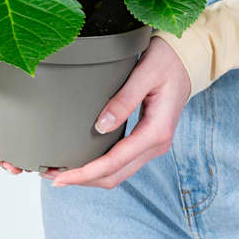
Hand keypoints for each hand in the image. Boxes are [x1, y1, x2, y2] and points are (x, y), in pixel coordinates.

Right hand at [0, 61, 24, 174]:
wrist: (24, 49)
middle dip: (1, 160)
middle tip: (13, 168)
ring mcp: (10, 116)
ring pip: (10, 144)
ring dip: (14, 158)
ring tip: (23, 166)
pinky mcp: (28, 115)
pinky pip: (25, 135)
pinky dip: (28, 147)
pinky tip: (34, 153)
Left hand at [41, 37, 190, 188]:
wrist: (186, 59)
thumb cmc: (167, 61)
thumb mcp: (145, 73)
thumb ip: (124, 99)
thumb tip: (101, 127)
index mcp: (157, 131)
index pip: (115, 162)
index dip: (86, 173)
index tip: (61, 177)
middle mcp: (156, 144)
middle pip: (115, 175)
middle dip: (83, 179)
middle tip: (51, 175)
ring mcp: (152, 144)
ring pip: (118, 173)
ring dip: (90, 176)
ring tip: (62, 170)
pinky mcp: (146, 139)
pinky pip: (122, 162)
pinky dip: (101, 166)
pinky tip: (84, 160)